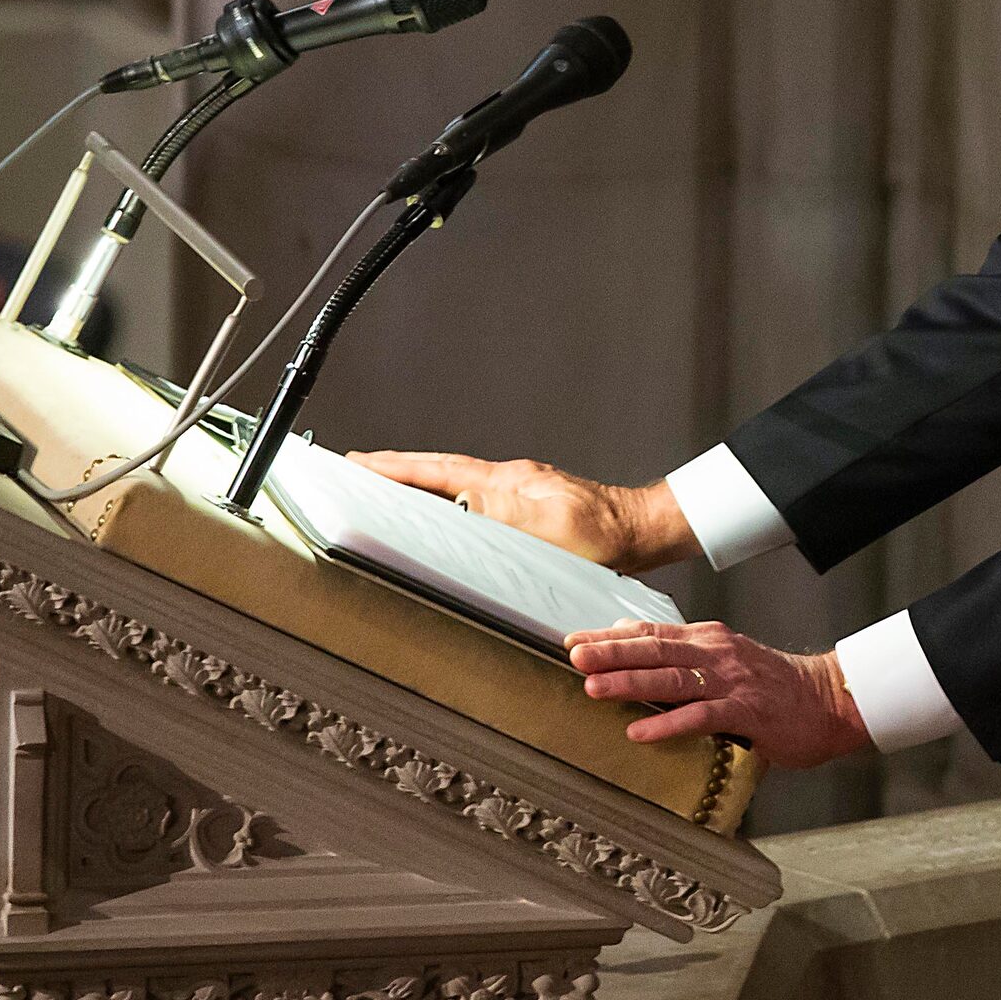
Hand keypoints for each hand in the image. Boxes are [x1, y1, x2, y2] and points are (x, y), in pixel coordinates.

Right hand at [349, 450, 696, 575]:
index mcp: (506, 483)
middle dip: (395, 468)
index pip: (438, 470)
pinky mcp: (530, 507)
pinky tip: (445, 510)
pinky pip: (474, 496)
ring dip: (419, 481)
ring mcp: (519, 491)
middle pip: (439, 470)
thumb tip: (462, 503)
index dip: (395, 468)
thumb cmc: (606, 536)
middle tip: (357, 468)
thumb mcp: (554, 527)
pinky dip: (447, 497)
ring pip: (455, 481)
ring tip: (387, 486)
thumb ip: (506, 513)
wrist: (642, 531)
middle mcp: (508, 481)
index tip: (358, 463)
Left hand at [563, 619, 870, 770]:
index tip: (573, 639)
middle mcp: (717, 654)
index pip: (651, 631)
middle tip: (574, 655)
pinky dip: (668, 724)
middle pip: (655, 648)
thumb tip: (631, 633)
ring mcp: (732, 682)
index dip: (610, 635)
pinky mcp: (747, 712)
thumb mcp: (724, 656)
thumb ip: (680, 648)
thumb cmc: (774, 685)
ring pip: (672, 678)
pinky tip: (639, 731)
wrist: (830, 700)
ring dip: (630, 682)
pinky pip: (701, 717)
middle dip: (611, 653)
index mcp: (708, 639)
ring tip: (595, 688)